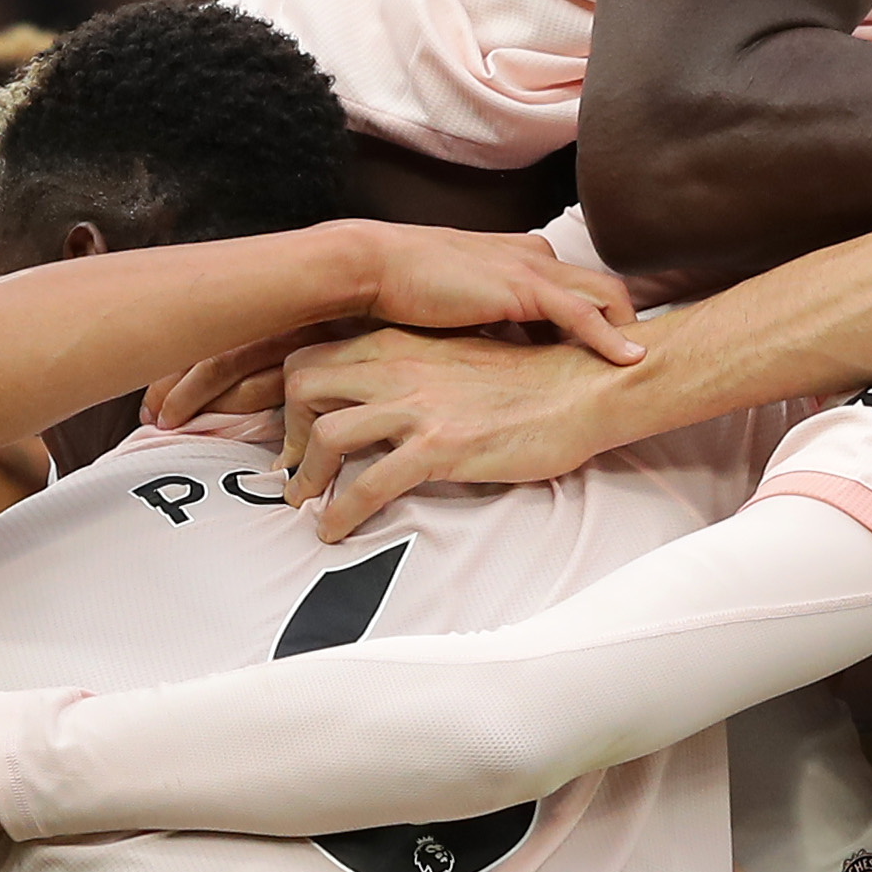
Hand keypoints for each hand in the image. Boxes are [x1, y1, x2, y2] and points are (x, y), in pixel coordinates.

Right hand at [140, 234, 636, 433]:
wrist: (374, 268)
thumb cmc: (404, 291)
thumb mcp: (461, 310)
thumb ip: (492, 326)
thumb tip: (508, 361)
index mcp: (521, 258)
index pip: (580, 288)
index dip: (604, 319)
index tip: (620, 353)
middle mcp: (535, 256)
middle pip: (605, 288)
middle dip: (632, 322)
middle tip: (651, 360)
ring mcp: (532, 268)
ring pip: (605, 295)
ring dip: (630, 329)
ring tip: (652, 364)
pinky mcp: (524, 287)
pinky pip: (583, 314)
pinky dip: (611, 337)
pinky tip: (632, 360)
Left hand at [278, 328, 615, 539]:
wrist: (585, 387)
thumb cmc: (533, 378)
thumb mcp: (461, 359)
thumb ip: (420, 369)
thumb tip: (392, 395)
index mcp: (403, 343)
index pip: (315, 354)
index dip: (288, 392)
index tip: (288, 426)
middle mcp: (400, 367)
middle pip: (304, 384)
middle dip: (286, 429)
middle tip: (291, 465)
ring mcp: (417, 407)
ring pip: (327, 435)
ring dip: (306, 476)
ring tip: (305, 504)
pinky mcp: (438, 447)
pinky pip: (368, 484)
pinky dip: (341, 512)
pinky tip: (335, 529)